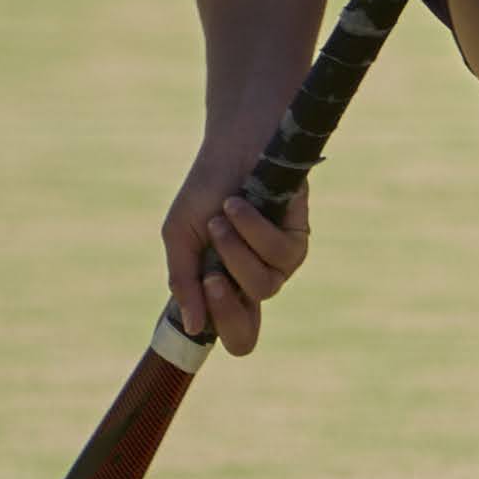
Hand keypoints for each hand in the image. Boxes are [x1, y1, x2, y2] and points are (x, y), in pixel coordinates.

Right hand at [160, 151, 310, 357]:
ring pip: (263, 287)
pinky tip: (238, 203)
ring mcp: (279, 265)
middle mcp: (255, 283)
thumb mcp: (180, 235)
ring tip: (221, 217)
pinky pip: (280, 253)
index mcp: (225, 289)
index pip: (230, 334)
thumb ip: (183, 281)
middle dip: (225, 307)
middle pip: (247, 333)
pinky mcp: (299, 239)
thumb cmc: (205, 190)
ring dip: (235, 251)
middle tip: (210, 277)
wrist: (233, 144)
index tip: (197, 304)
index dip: (217, 329)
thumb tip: (192, 327)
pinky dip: (254, 228)